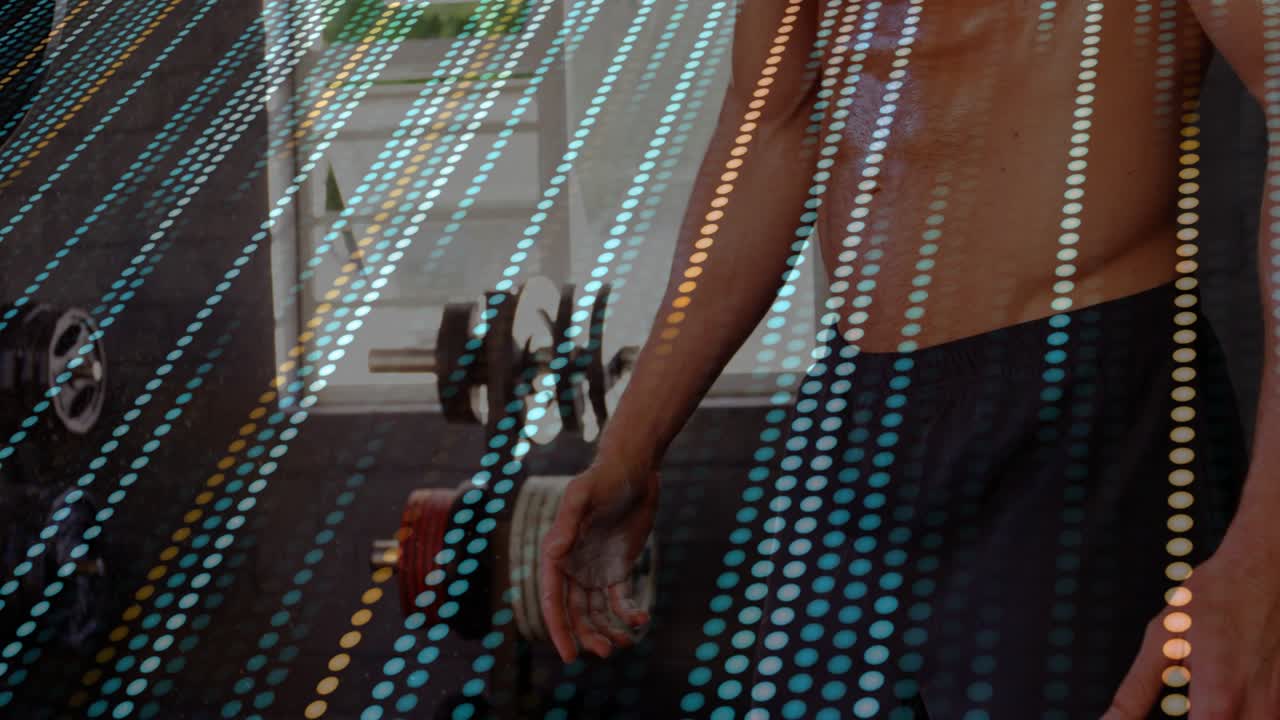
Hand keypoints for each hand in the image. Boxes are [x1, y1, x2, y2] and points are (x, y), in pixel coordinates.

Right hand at [538, 455, 659, 662]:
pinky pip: (619, 600)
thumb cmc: (603, 477)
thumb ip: (568, 523)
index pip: (553, 600)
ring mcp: (595, 569)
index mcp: (558, 554)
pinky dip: (628, 613)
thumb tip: (552, 553)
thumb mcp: (582, 495)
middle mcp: (573, 566)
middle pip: (575, 613)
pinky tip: (641, 620)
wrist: (634, 468)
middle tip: (605, 652)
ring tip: (625, 643)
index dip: (559, 629)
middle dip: (587, 636)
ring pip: (596, 612)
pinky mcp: (617, 568)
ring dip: (607, 630)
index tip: (570, 655)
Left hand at [1103, 526, 1279, 718]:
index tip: (1173, 714)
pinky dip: (1242, 713)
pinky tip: (1226, 698)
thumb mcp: (1162, 640)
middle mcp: (1259, 711)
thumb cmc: (1215, 598)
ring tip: (1202, 697)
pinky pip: (1266, 717)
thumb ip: (1135, 691)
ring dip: (1219, 716)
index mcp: (1218, 700)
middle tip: (1183, 703)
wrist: (1266, 569)